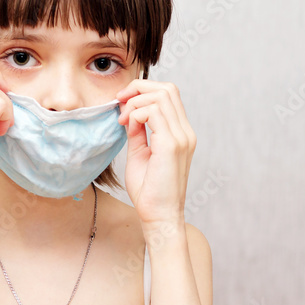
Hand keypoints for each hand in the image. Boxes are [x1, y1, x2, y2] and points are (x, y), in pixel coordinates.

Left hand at [116, 80, 196, 226]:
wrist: (158, 216)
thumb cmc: (149, 190)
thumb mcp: (140, 152)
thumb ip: (138, 131)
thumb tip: (129, 112)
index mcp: (181, 133)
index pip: (169, 94)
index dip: (144, 90)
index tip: (122, 102)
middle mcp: (186, 132)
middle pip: (167, 89)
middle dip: (139, 88)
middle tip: (119, 102)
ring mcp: (181, 137)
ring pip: (160, 96)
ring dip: (135, 103)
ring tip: (122, 120)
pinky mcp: (172, 145)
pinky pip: (153, 113)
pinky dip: (136, 114)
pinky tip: (127, 128)